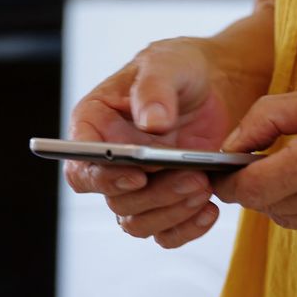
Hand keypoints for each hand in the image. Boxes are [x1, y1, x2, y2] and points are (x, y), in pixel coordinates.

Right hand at [64, 38, 235, 247]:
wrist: (216, 85)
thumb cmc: (180, 69)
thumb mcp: (167, 64)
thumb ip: (154, 89)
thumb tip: (151, 123)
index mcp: (94, 126)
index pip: (80, 167)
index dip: (102, 178)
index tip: (137, 174)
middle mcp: (110, 162)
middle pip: (114, 199)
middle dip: (153, 195)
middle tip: (192, 176)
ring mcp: (138, 186)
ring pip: (137, 222)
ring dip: (171, 211)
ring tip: (203, 186)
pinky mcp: (166, 202)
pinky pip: (166, 233)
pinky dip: (188, 227)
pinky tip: (210, 208)